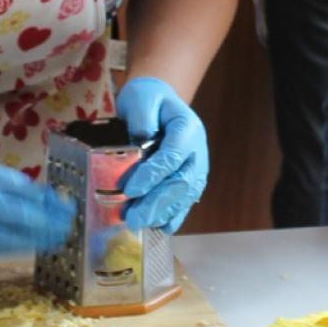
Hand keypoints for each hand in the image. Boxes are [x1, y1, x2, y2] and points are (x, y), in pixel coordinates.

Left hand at [116, 77, 207, 233]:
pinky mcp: (192, 178)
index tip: (130, 189)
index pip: (173, 155)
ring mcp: (197, 165)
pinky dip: (174, 215)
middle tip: (132, 217)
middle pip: (182, 180)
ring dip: (163, 212)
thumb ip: (140, 119)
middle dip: (157, 201)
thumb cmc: (147, 99)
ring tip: (140, 223)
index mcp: (187, 127)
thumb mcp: (140, 99)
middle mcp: (198, 148)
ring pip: (186, 194)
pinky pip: (187, 200)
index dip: (153, 174)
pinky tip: (159, 227)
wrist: (158, 101)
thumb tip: (140, 144)